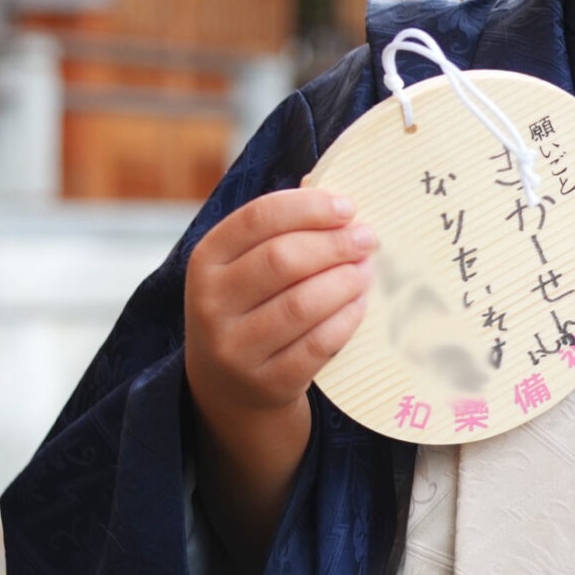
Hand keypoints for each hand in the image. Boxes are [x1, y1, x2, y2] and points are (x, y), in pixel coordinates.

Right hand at [182, 188, 376, 573]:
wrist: (227, 387)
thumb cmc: (249, 306)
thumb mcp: (242, 266)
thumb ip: (276, 229)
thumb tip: (330, 187)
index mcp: (205, 261)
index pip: (258, 218)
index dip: (308, 208)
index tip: (348, 206)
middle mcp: (211, 304)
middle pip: (283, 260)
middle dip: (334, 244)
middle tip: (368, 238)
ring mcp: (234, 348)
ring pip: (302, 304)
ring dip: (345, 282)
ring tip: (367, 270)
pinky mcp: (265, 383)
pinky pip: (317, 346)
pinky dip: (346, 320)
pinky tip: (361, 305)